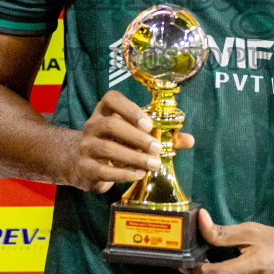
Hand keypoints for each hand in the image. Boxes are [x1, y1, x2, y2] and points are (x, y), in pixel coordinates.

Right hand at [69, 90, 192, 193]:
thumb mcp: (134, 135)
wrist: (83, 164)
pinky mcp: (84, 167)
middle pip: (111, 125)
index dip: (130, 109)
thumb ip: (161, 135)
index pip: (111, 99)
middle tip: (157, 149)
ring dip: (134, 157)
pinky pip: (104, 170)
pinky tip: (139, 174)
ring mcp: (85, 146)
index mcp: (104, 110)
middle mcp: (92, 125)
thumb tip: (190, 140)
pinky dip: (124, 173)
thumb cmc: (116, 143)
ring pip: (107, 148)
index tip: (148, 124)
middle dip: (137, 137)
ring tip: (153, 165)